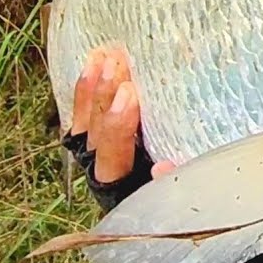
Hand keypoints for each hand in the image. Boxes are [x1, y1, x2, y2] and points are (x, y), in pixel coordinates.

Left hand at [70, 47, 176, 181]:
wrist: (161, 204)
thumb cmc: (179, 193)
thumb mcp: (181, 192)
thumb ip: (175, 181)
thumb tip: (164, 167)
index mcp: (123, 185)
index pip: (114, 153)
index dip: (119, 125)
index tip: (131, 96)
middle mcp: (103, 170)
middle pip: (96, 132)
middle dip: (106, 97)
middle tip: (117, 66)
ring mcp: (93, 153)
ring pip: (86, 121)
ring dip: (94, 88)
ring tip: (103, 58)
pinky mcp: (91, 139)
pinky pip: (81, 114)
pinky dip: (85, 89)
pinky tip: (92, 64)